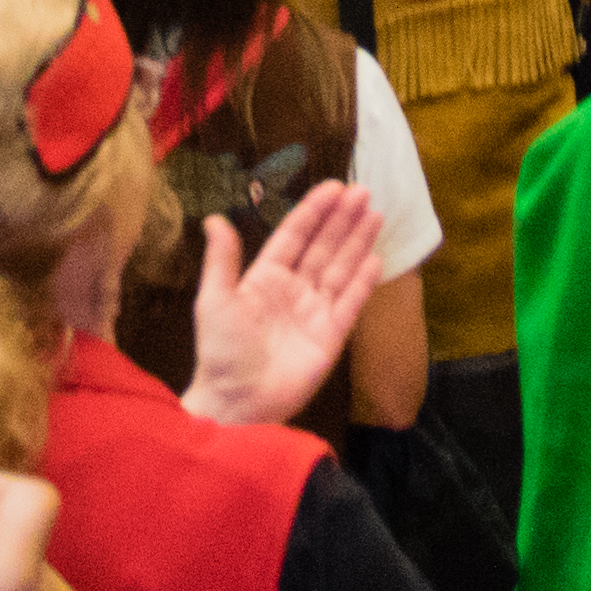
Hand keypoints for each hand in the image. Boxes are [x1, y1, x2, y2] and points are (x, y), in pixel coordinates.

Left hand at [177, 182, 382, 426]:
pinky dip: (364, 282)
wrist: (237, 403)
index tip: (334, 187)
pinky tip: (376, 259)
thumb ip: (221, 259)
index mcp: (266, 277)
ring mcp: (315, 313)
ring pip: (341, 269)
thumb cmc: (221, 352)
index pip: (295, 235)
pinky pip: (350, 304)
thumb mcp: (215, 300)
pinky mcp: (331, 337)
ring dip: (358, 242)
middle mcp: (294, 290)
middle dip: (343, 220)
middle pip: (324, 247)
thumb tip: (215, 218)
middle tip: (363, 192)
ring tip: (376, 215)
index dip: (314, 211)